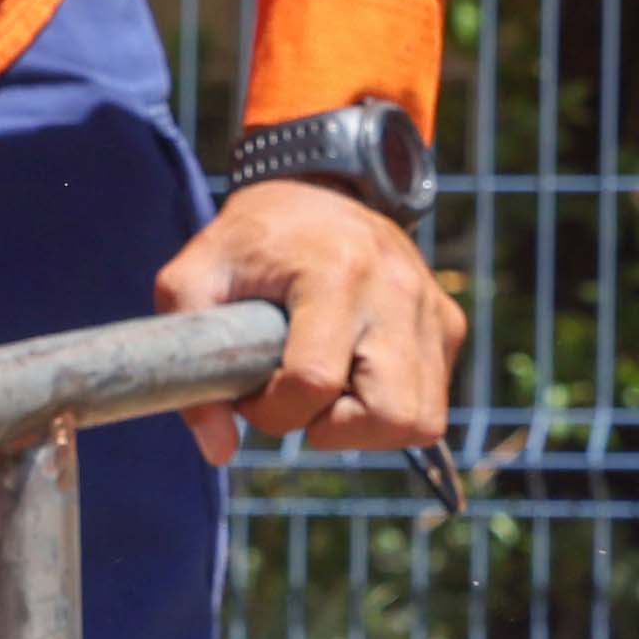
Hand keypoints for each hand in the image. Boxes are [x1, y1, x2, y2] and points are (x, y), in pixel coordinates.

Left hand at [156, 171, 458, 465]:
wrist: (321, 188)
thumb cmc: (252, 239)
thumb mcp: (194, 278)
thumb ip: (190, 361)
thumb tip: (218, 451)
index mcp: (334, 274)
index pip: (314, 382)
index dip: (274, 411)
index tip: (252, 394)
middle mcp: (394, 291)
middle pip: (390, 414)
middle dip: (336, 431)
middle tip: (302, 404)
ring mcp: (430, 308)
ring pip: (422, 420)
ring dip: (368, 429)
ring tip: (331, 395)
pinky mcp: (448, 322)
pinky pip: (433, 401)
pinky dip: (393, 409)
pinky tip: (356, 379)